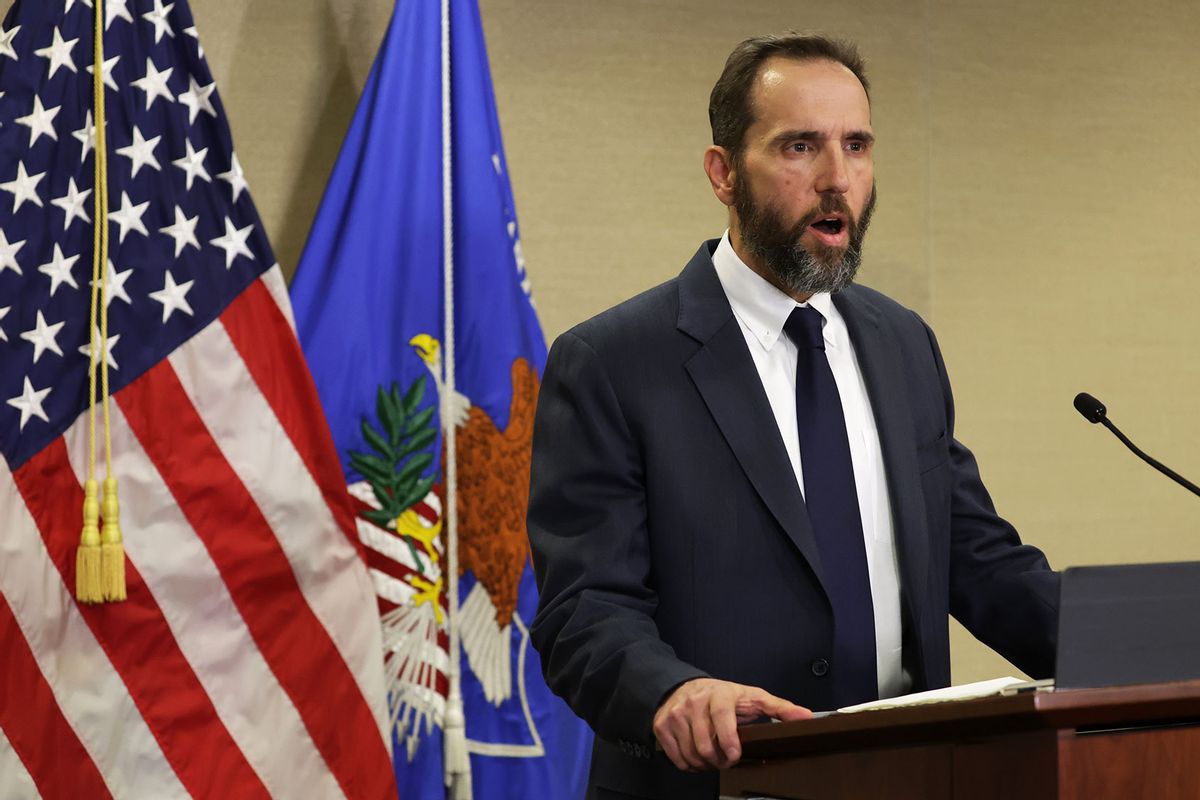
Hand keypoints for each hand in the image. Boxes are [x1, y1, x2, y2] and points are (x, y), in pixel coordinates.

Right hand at [651, 677, 810, 770]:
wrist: (684, 686)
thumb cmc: (724, 695)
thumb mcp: (752, 698)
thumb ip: (779, 708)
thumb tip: (807, 717)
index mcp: (719, 695)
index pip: (722, 718)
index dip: (728, 741)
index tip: (734, 755)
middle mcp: (694, 702)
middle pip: (705, 744)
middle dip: (718, 760)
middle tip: (725, 759)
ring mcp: (676, 714)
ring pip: (691, 753)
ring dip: (704, 764)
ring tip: (712, 757)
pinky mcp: (662, 725)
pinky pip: (676, 757)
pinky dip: (688, 764)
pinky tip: (696, 755)